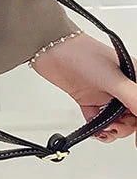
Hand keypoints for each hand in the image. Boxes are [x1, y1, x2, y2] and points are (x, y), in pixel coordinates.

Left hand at [31, 31, 136, 145]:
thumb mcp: (113, 79)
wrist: (50, 49)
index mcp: (134, 77)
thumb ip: (134, 99)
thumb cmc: (81, 54)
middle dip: (125, 127)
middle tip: (114, 126)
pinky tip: (96, 129)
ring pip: (117, 121)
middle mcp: (122, 86)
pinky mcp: (89, 100)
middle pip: (132, 117)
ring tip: (104, 127)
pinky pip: (99, 121)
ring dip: (112, 129)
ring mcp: (105, 94)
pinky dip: (99, 129)